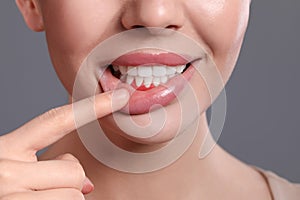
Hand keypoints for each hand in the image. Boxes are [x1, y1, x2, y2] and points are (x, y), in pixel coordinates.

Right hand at [0, 89, 128, 199]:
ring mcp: (11, 196)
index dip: (91, 107)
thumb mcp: (9, 173)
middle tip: (43, 194)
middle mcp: (4, 171)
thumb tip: (87, 183)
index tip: (119, 97)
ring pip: (76, 195)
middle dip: (70, 184)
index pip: (55, 120)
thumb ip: (44, 168)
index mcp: (3, 151)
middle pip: (74, 170)